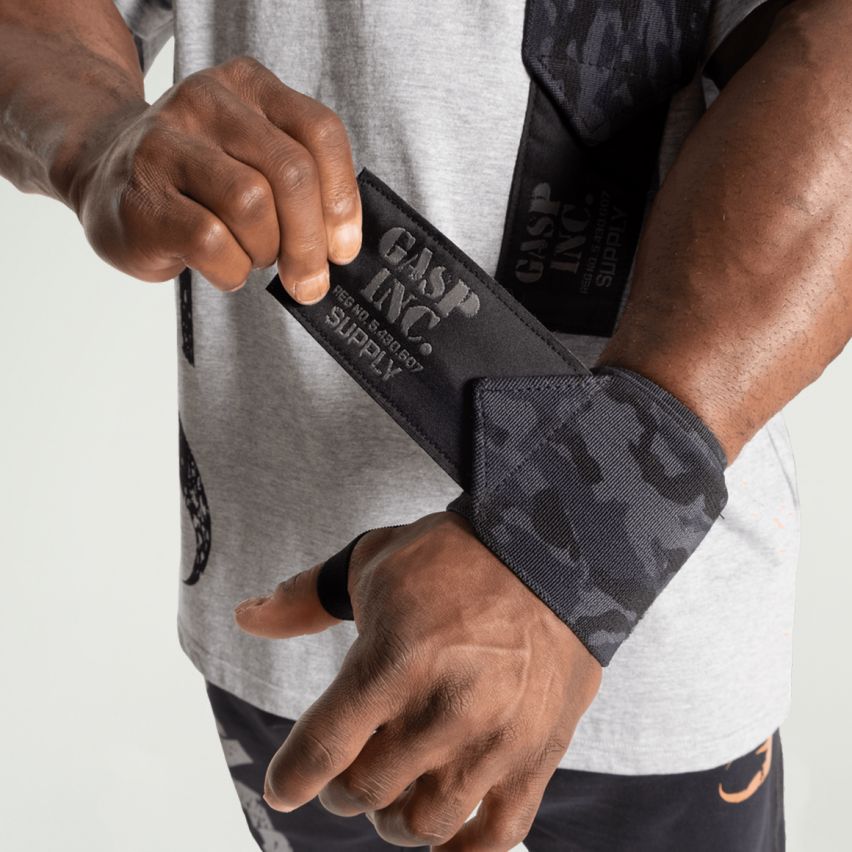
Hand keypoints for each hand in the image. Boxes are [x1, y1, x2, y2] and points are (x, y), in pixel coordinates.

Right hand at [67, 55, 359, 298]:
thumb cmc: (197, 181)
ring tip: (251, 255)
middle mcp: (205, 101)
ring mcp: (165, 144)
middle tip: (309, 280)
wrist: (106, 182)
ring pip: (252, 205)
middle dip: (310, 242)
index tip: (343, 248)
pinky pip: (212, 242)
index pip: (320, 132)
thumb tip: (341, 246)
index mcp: (247, 85)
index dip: (341, 200)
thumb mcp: (254, 159)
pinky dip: (230, 270)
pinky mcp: (141, 197)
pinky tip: (221, 265)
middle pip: (292, 173)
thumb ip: (303, 184)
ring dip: (264, 251)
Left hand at [234, 512, 601, 850]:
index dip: (292, 778)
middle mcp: (442, 710)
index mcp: (394, 659)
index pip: (322, 750)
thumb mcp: (374, 561)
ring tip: (395, 795)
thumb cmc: (457, 555)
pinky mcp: (537, 754)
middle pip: (366, 791)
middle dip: (344, 789)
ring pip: (422, 822)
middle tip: (349, 772)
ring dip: (394, 818)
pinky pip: (496, 835)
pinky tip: (442, 839)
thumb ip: (306, 597)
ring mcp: (493, 740)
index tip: (283, 788)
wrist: (553, 552)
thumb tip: (247, 616)